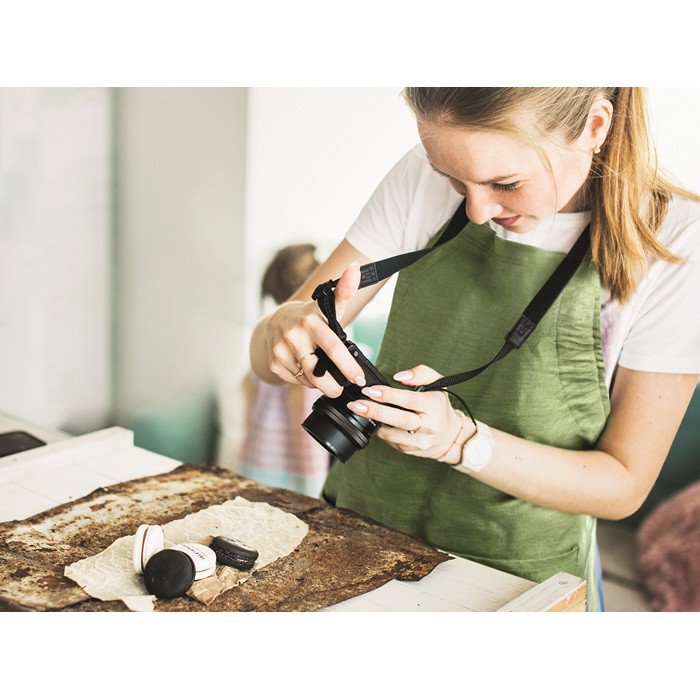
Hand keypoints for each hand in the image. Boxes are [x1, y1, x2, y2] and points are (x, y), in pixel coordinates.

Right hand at [258, 261, 367, 396]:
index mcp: (310, 321)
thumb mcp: (326, 306)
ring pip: (308, 379)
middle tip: (344, 389)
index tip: (359, 378)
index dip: (347, 365)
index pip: (333, 347)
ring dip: (321, 383)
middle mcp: (293, 336)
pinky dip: (306, 382)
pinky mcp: (273, 364)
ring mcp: (280, 351)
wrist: (274, 323)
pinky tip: (309, 373)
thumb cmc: (309, 317)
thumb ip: (344, 291)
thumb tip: (356, 267)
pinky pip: (296, 382)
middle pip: (318, 372)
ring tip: (328, 378)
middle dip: (333, 386)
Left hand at [346, 364, 468, 459]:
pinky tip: (371, 423)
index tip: (371, 390)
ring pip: (395, 435)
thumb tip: (399, 376)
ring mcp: (421, 440)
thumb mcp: (438, 384)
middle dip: (377, 411)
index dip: (389, 395)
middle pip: (401, 419)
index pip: (410, 400)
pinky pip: (393, 442)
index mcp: (434, 405)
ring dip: (375, 424)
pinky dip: (381, 433)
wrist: (450, 436)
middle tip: (357, 404)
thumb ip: (421, 373)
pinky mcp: (412, 450)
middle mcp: (429, 425)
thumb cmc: (439, 406)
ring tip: (357, 412)